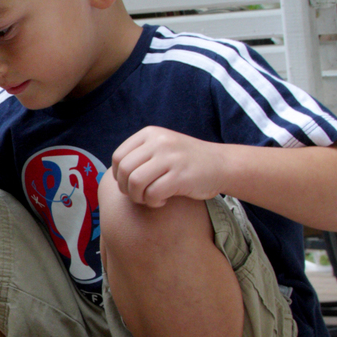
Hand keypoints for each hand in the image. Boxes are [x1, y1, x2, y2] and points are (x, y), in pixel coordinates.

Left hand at [110, 127, 225, 207]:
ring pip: (135, 182)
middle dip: (127, 189)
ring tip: (149, 198)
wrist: (222, 165)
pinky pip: (153, 193)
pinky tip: (162, 200)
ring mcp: (170, 158)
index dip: (118, 176)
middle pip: (125, 171)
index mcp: (150, 134)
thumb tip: (114, 176)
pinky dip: (153, 202)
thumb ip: (139, 156)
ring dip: (138, 197)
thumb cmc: (186, 162)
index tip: (129, 185)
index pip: (118, 157)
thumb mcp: (161, 148)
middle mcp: (159, 142)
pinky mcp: (181, 175)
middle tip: (139, 195)